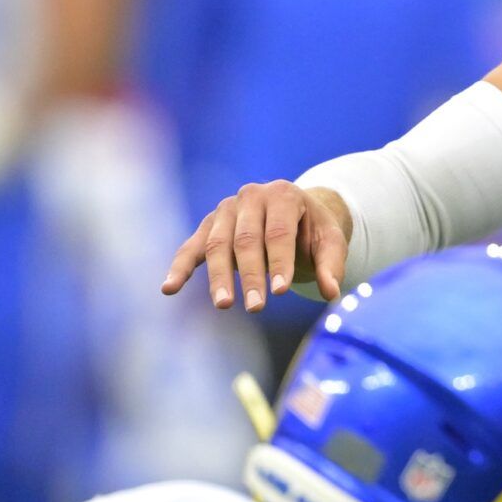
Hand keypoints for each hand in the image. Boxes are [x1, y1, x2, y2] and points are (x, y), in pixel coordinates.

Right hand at [161, 180, 350, 310]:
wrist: (294, 212)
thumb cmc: (312, 229)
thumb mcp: (330, 241)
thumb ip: (331, 265)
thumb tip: (332, 294)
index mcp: (283, 195)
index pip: (278, 232)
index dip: (279, 262)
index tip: (281, 291)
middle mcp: (250, 197)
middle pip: (246, 239)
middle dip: (251, 275)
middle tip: (257, 306)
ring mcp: (225, 210)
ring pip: (217, 245)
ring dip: (219, 277)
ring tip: (225, 304)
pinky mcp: (208, 226)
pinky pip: (192, 247)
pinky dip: (180, 267)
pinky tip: (170, 288)